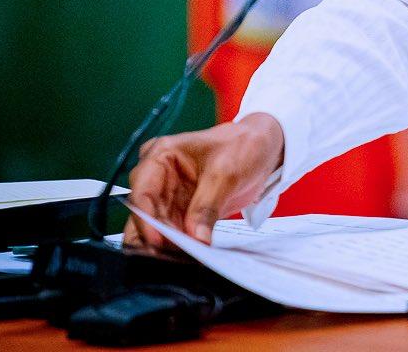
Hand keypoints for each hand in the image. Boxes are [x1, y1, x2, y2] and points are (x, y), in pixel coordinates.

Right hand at [123, 113, 283, 249]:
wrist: (264, 147)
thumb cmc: (243, 145)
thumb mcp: (226, 173)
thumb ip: (207, 206)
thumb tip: (196, 238)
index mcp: (161, 155)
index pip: (143, 192)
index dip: (147, 220)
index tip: (158, 242)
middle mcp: (159, 177)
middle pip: (146, 215)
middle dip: (157, 239)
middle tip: (171, 259)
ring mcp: (169, 196)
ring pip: (156, 228)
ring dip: (167, 247)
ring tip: (181, 262)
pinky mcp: (182, 212)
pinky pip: (174, 233)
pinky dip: (180, 246)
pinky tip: (189, 258)